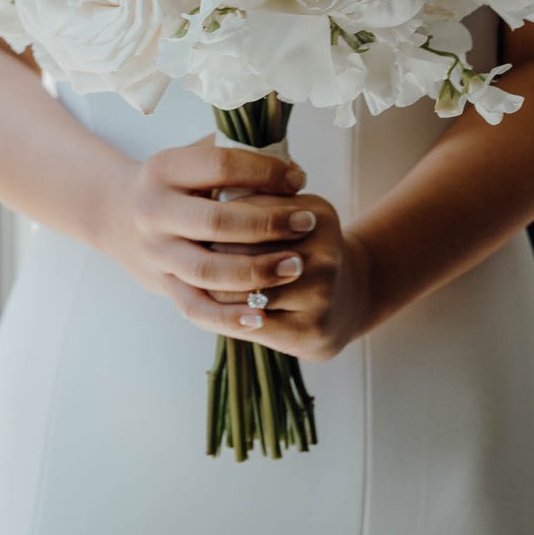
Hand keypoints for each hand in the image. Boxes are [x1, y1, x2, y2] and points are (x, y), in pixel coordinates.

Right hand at [96, 136, 316, 304]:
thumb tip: (293, 172)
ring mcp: (157, 253)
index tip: (298, 179)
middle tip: (306, 224)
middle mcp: (154, 212)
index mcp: (164, 170)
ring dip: (255, 271)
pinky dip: (227, 317)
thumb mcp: (196, 158)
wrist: (120, 214)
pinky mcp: (163, 285)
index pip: (220, 165)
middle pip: (215, 221)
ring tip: (296, 266)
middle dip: (267, 224)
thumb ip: (239, 156)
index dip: (264, 172)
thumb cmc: (178, 182)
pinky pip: (195, 307)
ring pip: (208, 270)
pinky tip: (260, 318)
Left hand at [162, 195, 372, 362]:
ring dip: (212, 287)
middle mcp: (325, 254)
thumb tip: (203, 207)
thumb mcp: (287, 214)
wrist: (344, 299)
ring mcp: (320, 295)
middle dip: (210, 253)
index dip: (216, 218)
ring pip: (241, 290)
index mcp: (316, 215)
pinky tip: (213, 306)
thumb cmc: (300, 249)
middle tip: (189, 253)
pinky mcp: (309, 331)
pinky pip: (248, 322)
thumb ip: (251, 203)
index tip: (196, 221)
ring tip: (196, 280)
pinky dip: (224, 315)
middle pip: (243, 251)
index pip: (247, 211)